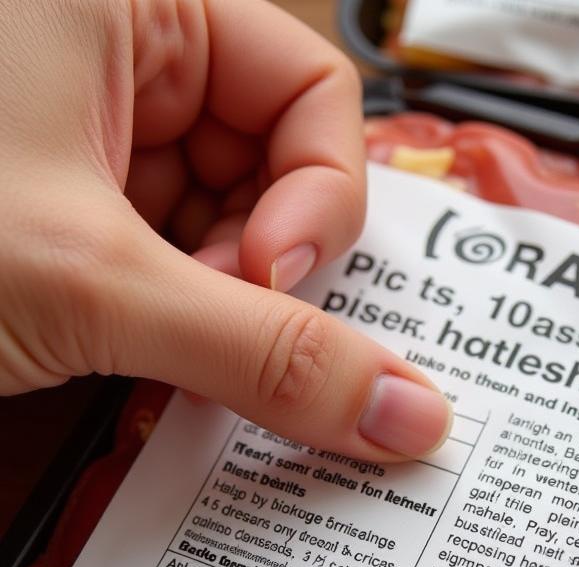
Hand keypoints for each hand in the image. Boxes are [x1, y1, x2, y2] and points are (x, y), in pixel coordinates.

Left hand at [0, 0, 450, 458]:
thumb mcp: (92, 281)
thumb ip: (263, 353)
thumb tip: (407, 416)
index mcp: (133, 4)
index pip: (309, 90)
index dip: (317, 198)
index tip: (268, 279)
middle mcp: (125, 63)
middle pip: (277, 170)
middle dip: (260, 268)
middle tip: (215, 323)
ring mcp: (94, 140)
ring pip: (229, 231)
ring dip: (219, 308)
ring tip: (151, 339)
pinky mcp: (72, 213)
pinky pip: (174, 268)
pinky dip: (178, 323)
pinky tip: (140, 350)